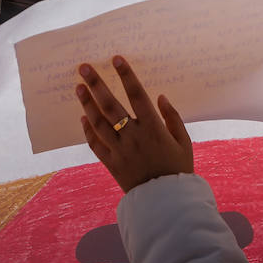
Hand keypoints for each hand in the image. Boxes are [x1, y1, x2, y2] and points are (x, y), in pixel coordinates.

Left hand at [77, 56, 192, 192]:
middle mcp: (133, 136)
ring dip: (87, 104)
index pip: (137, 95)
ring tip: (78, 87)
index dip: (126, 75)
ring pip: (99, 124)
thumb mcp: (184, 142)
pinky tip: (83, 118)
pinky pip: (96, 145)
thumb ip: (172, 117)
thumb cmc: (178, 169)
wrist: (166, 203)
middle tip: (84, 68)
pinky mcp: (111, 164)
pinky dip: (88, 131)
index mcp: (153, 128)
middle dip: (97, 84)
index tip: (116, 59)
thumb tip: (160, 96)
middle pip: (111, 106)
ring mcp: (120, 151)